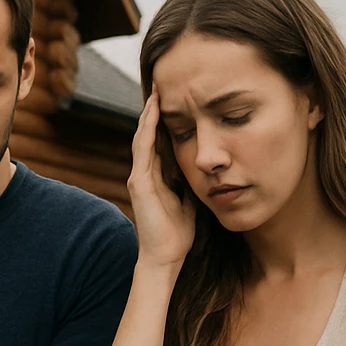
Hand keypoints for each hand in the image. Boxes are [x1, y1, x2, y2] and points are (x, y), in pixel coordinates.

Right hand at [128, 90, 194, 269]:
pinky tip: (153, 112)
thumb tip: (206, 173)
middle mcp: (144, 174)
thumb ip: (191, 187)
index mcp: (156, 178)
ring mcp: (139, 177)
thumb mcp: (190, 204)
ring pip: (143, 137)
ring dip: (149, 114)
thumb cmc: (177, 237)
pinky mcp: (140, 183)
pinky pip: (143, 149)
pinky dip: (147, 129)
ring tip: (156, 92)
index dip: (165, 122)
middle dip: (154, 112)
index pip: (159, 143)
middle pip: (148, 135)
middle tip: (161, 86)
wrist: (165, 259)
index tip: (174, 101)